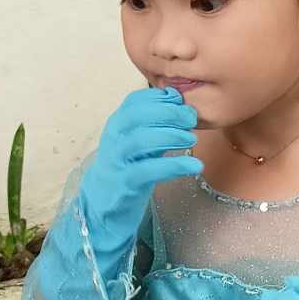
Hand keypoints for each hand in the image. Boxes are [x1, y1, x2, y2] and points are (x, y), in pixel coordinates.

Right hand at [79, 88, 201, 271]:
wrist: (104, 202)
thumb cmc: (128, 166)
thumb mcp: (140, 141)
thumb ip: (157, 124)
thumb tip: (181, 102)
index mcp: (117, 124)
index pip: (135, 101)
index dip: (159, 97)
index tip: (180, 100)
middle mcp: (114, 138)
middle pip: (137, 116)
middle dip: (168, 113)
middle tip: (191, 118)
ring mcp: (117, 160)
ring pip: (140, 140)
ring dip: (171, 136)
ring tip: (192, 139)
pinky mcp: (124, 183)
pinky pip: (148, 170)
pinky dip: (174, 166)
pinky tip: (194, 166)